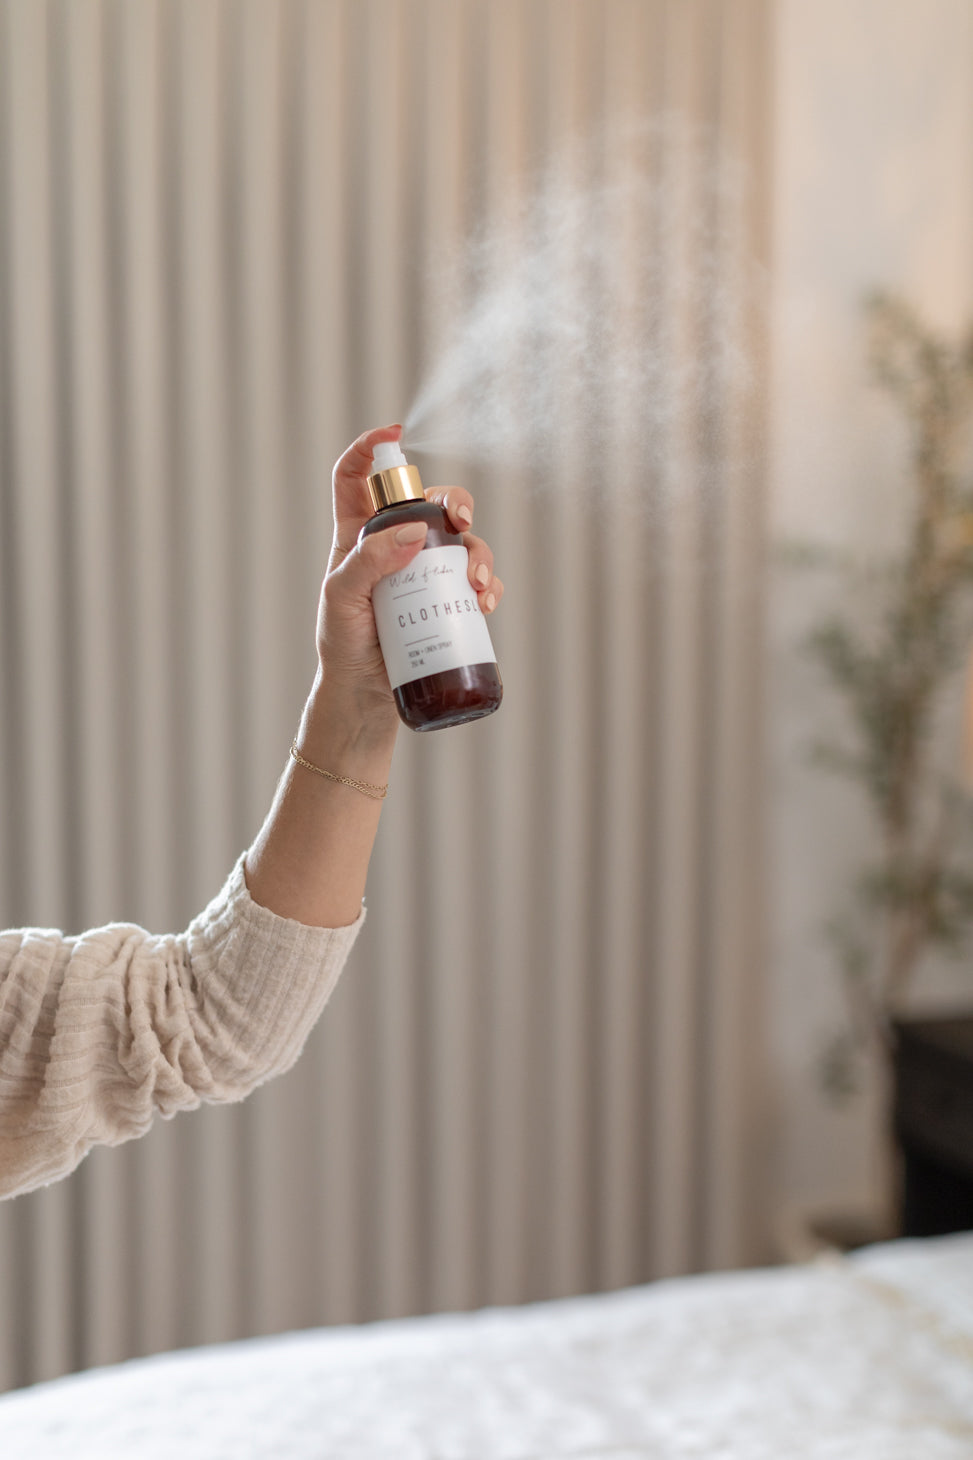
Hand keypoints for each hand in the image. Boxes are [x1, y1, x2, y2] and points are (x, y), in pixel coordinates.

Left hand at [314, 424, 503, 729]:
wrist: (363, 696)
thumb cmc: (342, 643)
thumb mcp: (342, 598)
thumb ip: (368, 561)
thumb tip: (412, 530)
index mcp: (359, 534)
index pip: (357, 478)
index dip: (371, 448)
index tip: (394, 434)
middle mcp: (396, 546)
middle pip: (430, 502)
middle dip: (453, 500)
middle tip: (460, 519)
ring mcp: (425, 575)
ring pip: (462, 541)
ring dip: (478, 552)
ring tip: (475, 584)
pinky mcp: (447, 603)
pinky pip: (478, 582)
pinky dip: (490, 585)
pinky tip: (485, 602)